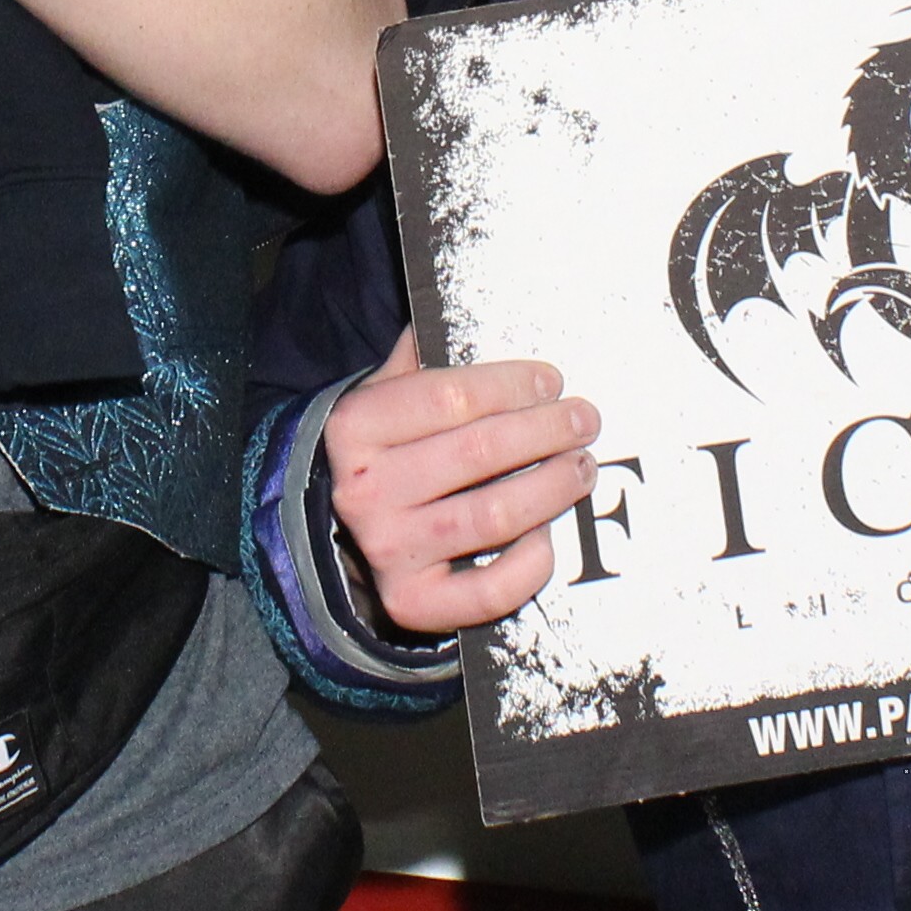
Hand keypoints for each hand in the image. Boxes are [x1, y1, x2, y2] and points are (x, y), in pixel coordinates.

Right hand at [321, 340, 600, 633]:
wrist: (326, 531)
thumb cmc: (377, 450)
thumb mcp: (382, 394)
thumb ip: (421, 356)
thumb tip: (467, 308)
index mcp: (358, 427)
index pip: (451, 396)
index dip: (514, 385)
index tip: (552, 381)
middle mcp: (367, 489)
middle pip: (481, 452)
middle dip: (548, 430)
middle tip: (584, 419)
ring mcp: (388, 550)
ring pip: (493, 517)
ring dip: (552, 488)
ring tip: (582, 467)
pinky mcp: (412, 602)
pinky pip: (487, 590)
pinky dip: (528, 564)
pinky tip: (548, 535)